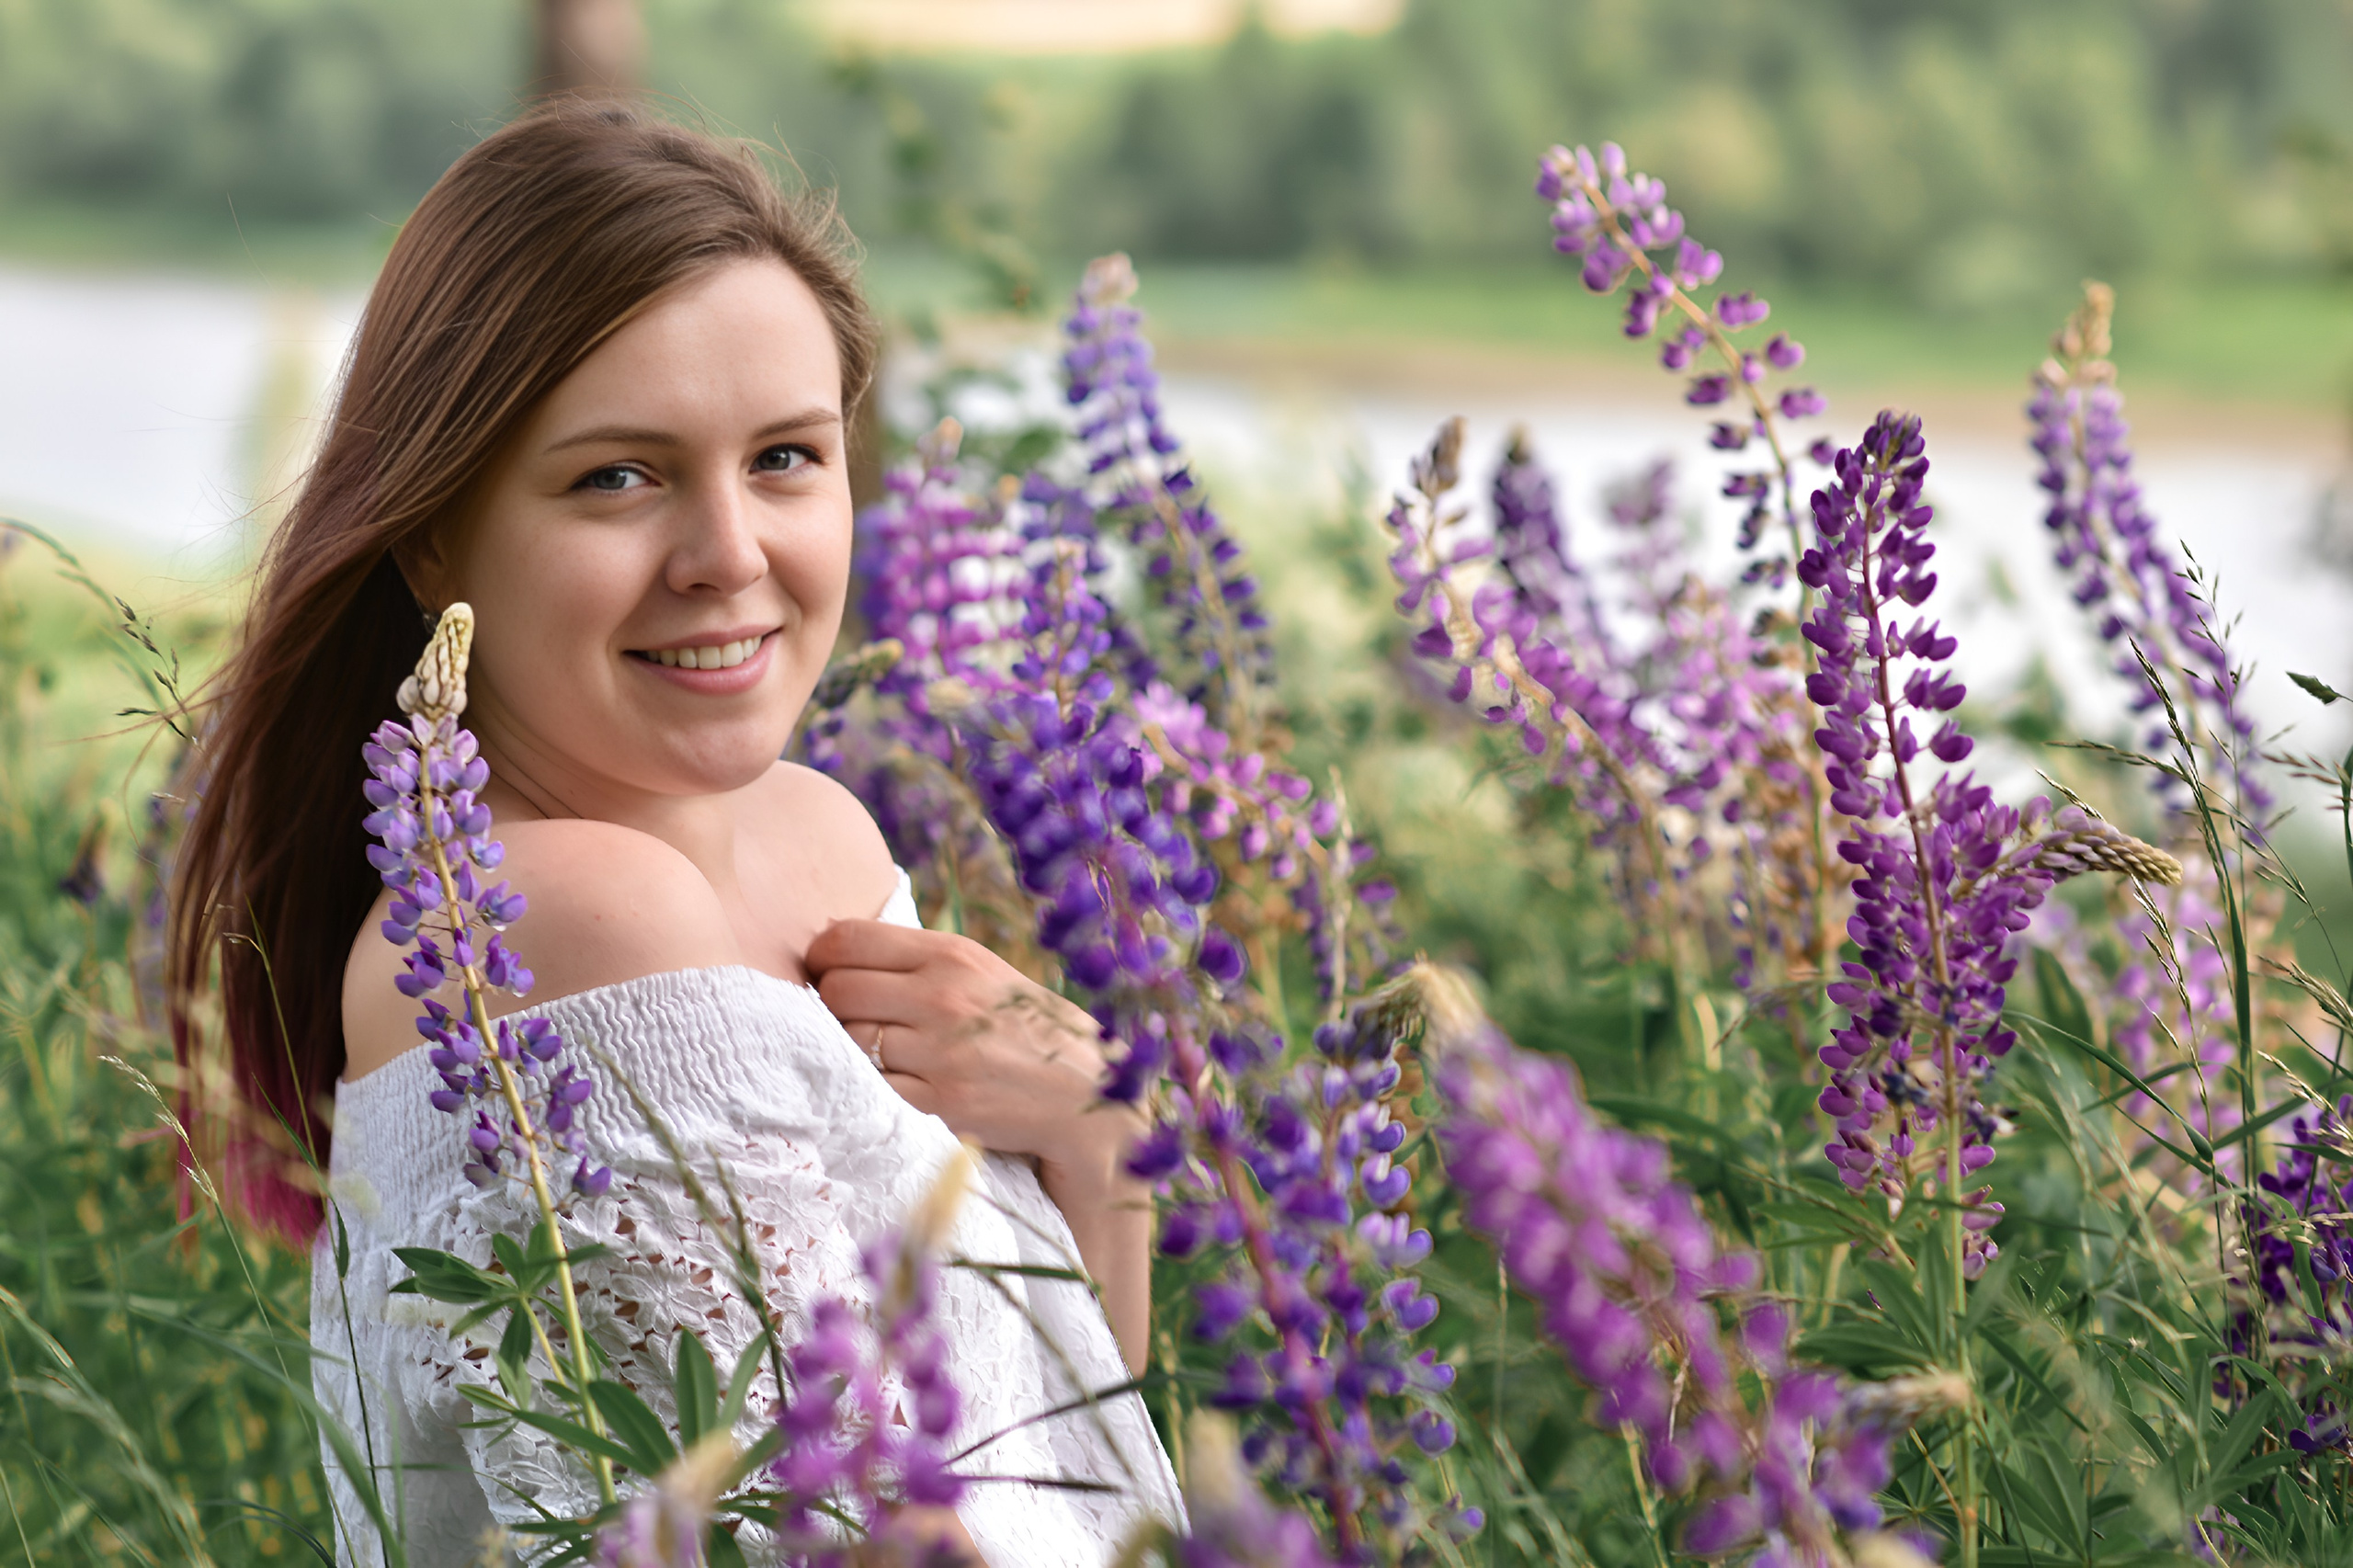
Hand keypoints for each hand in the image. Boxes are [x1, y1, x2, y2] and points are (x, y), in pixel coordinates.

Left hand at [806, 918, 1155, 1372]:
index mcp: (952, 955)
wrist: (1084, 1095)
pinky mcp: (940, 1102)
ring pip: (849, 1042)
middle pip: (837, 990)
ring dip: (852, 1051)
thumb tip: (834, 945)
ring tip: (881, 1054)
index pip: (846, 940)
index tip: (826, 973)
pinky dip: (875, 1087)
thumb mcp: (983, 973)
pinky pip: (873, 1087)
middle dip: (831, 1006)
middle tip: (852, 1019)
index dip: (821, 957)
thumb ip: (918, 959)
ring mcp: (940, 1052)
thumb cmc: (1024, 1028)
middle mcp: (943, 996)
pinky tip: (900, 1084)